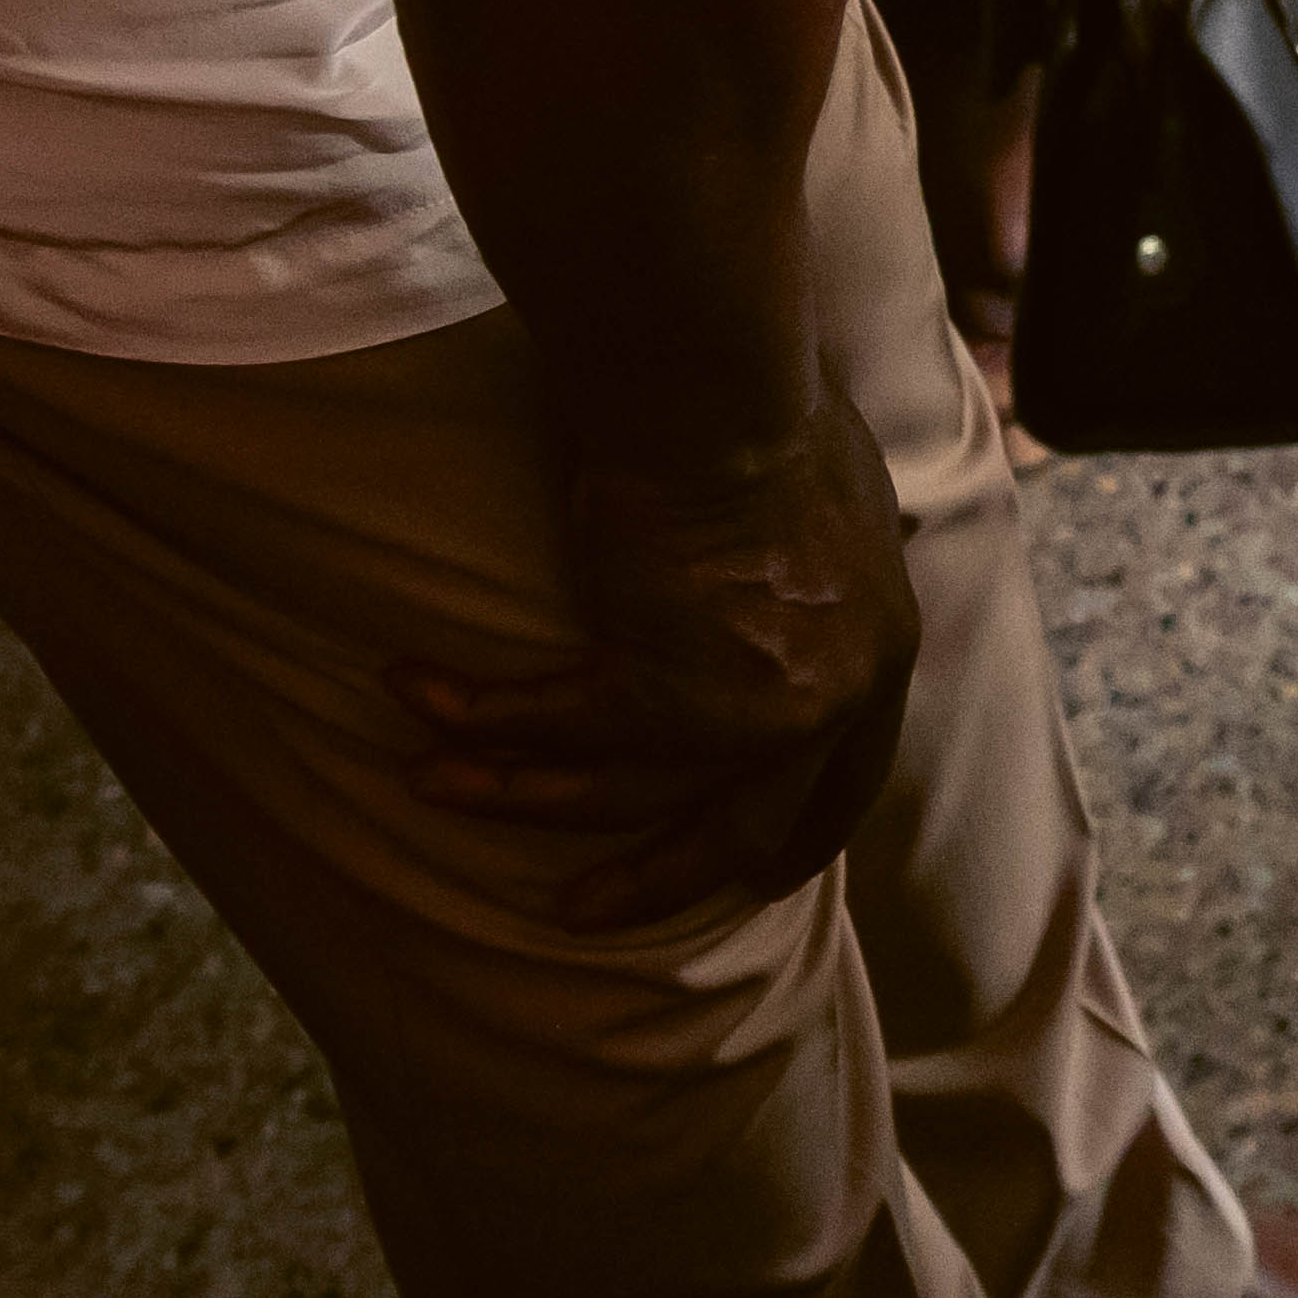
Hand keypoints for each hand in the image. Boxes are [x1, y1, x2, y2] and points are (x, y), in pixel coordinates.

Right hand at [398, 413, 920, 933]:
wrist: (725, 388)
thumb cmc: (771, 411)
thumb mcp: (839, 513)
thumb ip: (821, 581)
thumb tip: (791, 594)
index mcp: (880, 657)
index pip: (844, 784)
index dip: (788, 836)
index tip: (748, 878)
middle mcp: (829, 702)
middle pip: (739, 831)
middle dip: (657, 878)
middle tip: (584, 910)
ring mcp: (748, 709)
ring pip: (619, 790)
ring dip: (516, 793)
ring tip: (434, 785)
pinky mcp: (657, 688)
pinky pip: (548, 724)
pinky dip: (476, 718)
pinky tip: (417, 696)